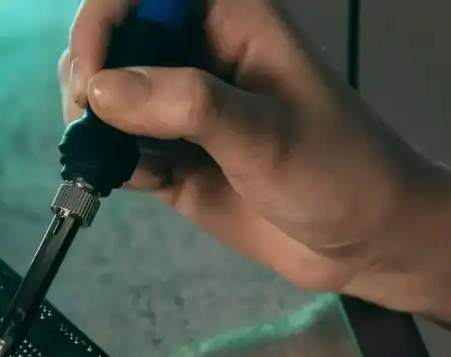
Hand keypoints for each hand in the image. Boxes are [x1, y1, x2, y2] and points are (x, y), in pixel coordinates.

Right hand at [59, 0, 449, 310]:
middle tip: (89, 126)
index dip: (102, 23)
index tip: (91, 79)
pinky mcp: (177, 166)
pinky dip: (114, 168)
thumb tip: (101, 90)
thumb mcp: (265, 134)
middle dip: (88, 78)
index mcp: (229, 20)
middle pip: (113, 45)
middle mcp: (198, 61)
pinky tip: (134, 182)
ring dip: (93, 128)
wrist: (362, 240)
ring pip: (110, 103)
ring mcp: (183, 117)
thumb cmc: (336, 172)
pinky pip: (125, 156)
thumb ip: (186, 106)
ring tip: (104, 159)